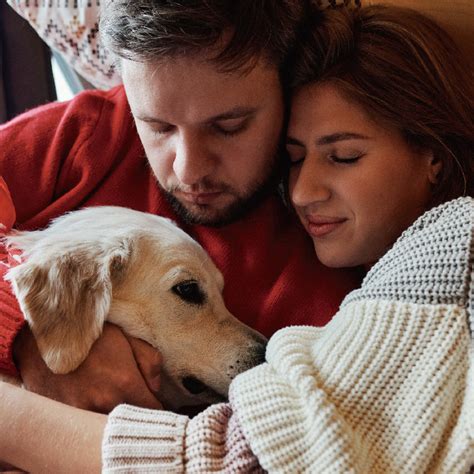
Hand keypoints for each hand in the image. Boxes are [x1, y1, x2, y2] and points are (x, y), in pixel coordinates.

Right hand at [13, 323, 162, 412]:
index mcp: (124, 383)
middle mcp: (103, 402)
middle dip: (133, 407)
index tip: (152, 397)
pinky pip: (81, 420)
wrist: (45, 330)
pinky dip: (87, 409)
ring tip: (104, 388)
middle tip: (128, 390)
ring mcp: (79, 411)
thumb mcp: (128, 335)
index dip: (155, 404)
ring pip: (105, 421)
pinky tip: (84, 390)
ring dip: (109, 409)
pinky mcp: (60, 413)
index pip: (152, 410)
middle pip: (128, 418)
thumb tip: (155, 386)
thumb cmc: (90, 330)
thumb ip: (149, 361)